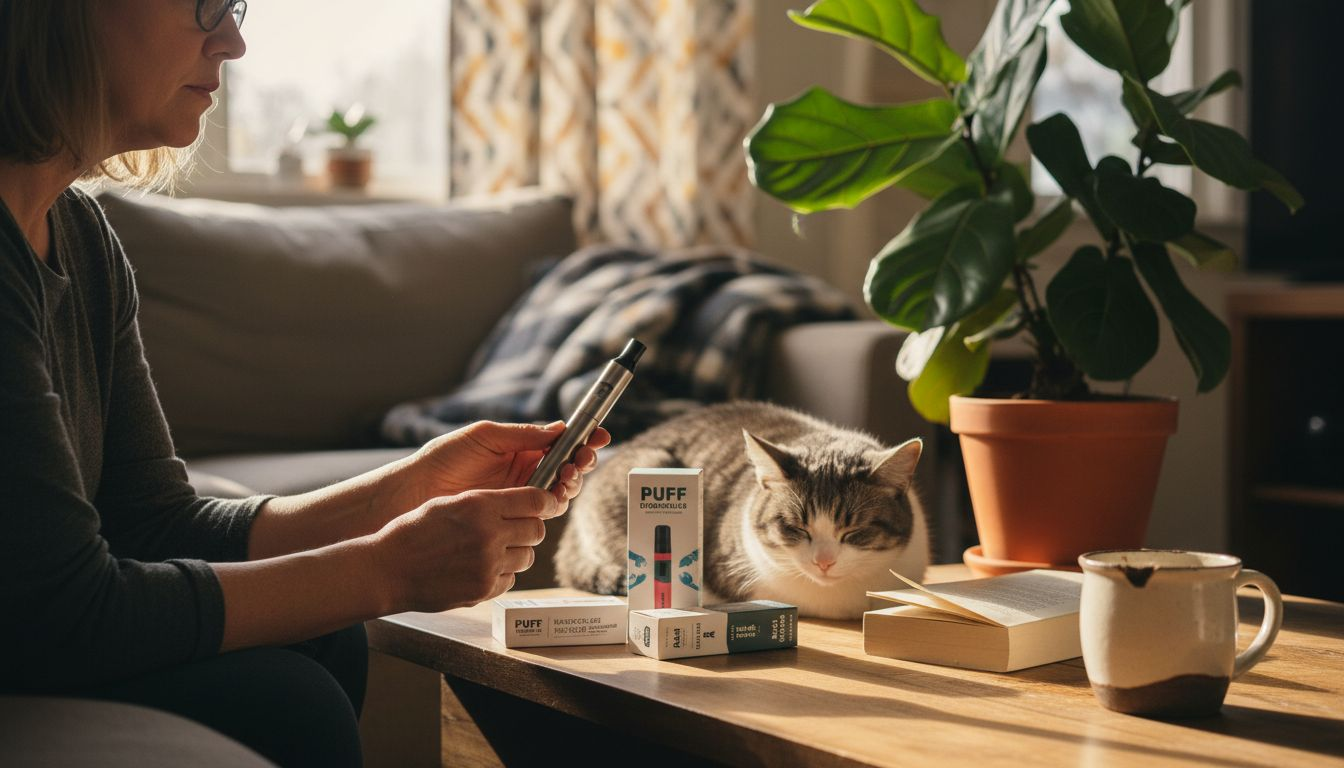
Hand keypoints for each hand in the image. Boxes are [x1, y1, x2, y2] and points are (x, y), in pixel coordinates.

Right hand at [371, 486, 556, 612]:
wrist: (387, 569)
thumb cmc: (414, 531)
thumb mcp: (450, 503)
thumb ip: (487, 502)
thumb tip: (521, 502)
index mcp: (481, 506)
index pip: (536, 500)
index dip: (545, 502)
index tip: (544, 504)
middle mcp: (489, 535)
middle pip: (537, 530)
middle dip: (530, 528)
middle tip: (516, 528)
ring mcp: (488, 565)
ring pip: (527, 557)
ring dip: (516, 552)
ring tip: (492, 550)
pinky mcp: (484, 589)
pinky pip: (510, 579)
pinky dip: (502, 573)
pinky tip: (480, 567)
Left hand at [386, 421, 610, 513]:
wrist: (415, 493)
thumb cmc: (444, 459)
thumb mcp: (485, 437)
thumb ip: (523, 435)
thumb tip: (559, 430)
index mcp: (519, 448)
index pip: (559, 443)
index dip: (581, 439)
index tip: (599, 435)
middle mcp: (524, 472)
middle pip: (566, 468)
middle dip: (581, 462)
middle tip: (583, 459)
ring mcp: (518, 496)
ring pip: (559, 491)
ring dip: (571, 482)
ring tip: (568, 475)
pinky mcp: (511, 518)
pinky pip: (542, 513)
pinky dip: (554, 504)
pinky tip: (554, 495)